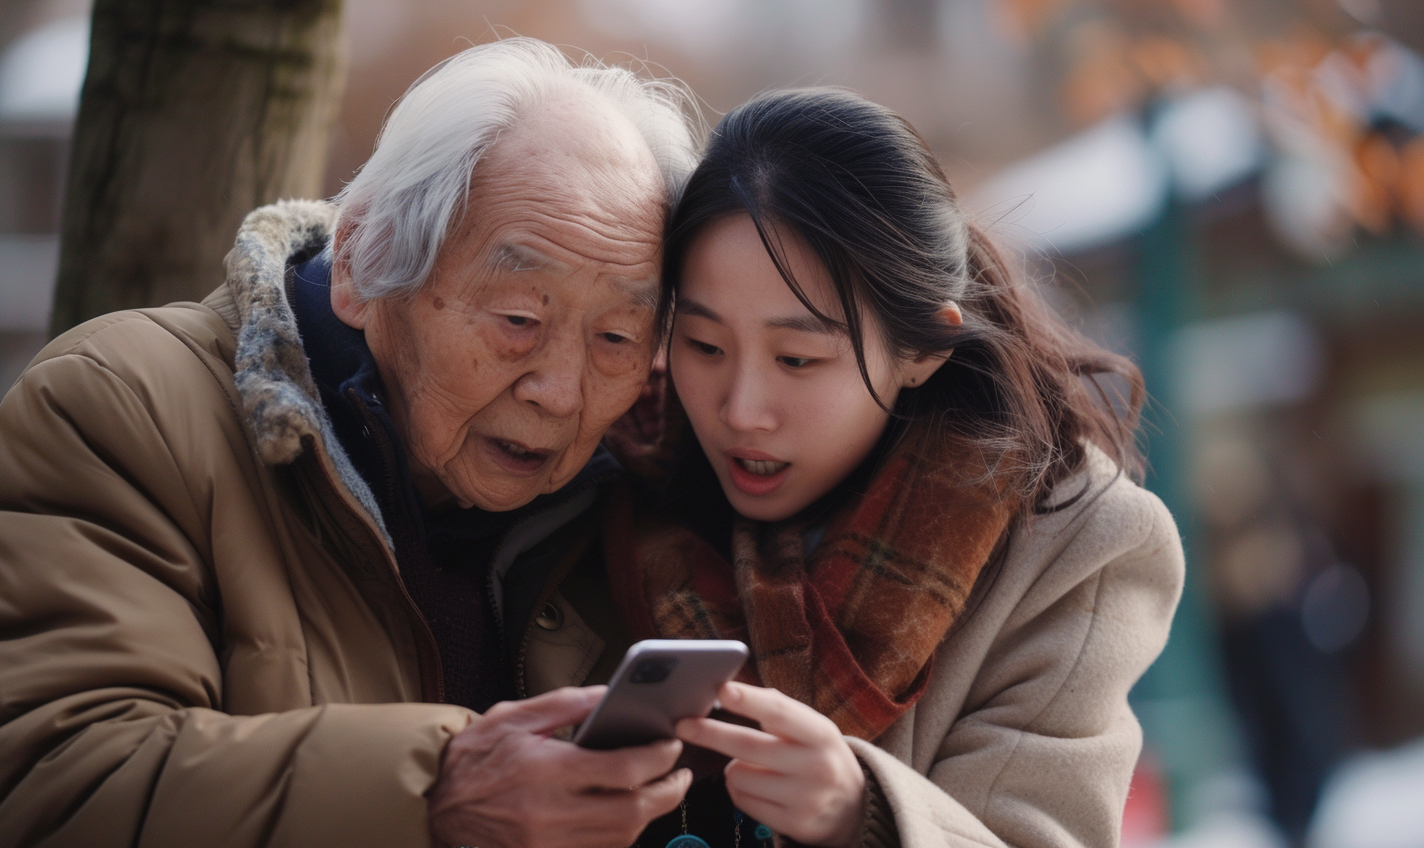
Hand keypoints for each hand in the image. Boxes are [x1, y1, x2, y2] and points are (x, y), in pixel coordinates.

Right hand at [429, 686, 692, 847]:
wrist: (433, 808)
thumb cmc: (472, 759)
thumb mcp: (513, 717)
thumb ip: (565, 704)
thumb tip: (608, 693)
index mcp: (547, 771)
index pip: (623, 768)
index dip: (658, 757)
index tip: (671, 744)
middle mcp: (552, 814)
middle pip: (632, 811)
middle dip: (668, 792)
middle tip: (682, 774)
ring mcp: (549, 844)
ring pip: (620, 837)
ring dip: (648, 815)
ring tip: (660, 791)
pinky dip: (620, 835)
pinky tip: (626, 815)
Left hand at [676, 682, 865, 846]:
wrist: (854, 806)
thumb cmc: (819, 754)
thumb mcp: (812, 727)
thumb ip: (777, 710)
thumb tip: (729, 692)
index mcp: (821, 733)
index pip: (781, 712)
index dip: (750, 700)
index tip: (722, 690)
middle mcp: (815, 766)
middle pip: (747, 747)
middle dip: (710, 733)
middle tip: (683, 724)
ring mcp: (804, 798)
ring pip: (738, 775)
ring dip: (732, 766)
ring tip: (750, 764)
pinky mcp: (792, 823)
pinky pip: (742, 800)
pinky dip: (738, 789)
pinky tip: (755, 785)